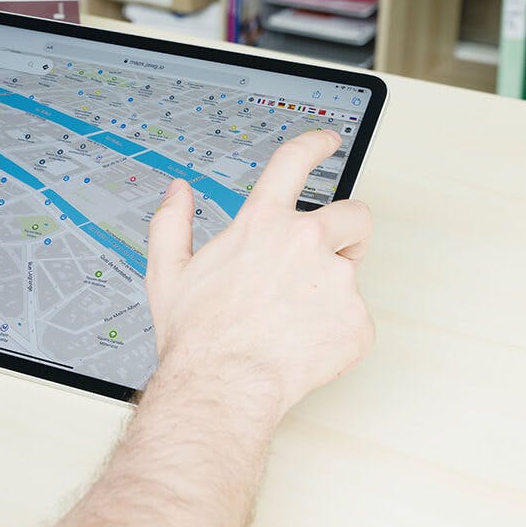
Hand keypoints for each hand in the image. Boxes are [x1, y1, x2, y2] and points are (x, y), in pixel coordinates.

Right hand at [145, 129, 373, 420]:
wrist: (223, 386)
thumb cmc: (197, 336)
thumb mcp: (168, 272)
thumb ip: (171, 222)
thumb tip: (177, 193)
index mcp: (262, 225)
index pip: (294, 163)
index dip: (314, 144)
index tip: (328, 141)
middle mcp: (306, 242)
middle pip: (354, 215)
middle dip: (346, 232)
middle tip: (321, 261)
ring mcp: (338, 282)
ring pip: (355, 271)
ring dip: (335, 286)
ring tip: (297, 317)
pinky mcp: (358, 322)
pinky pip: (357, 320)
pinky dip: (337, 333)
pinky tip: (303, 345)